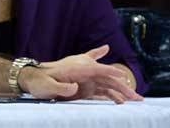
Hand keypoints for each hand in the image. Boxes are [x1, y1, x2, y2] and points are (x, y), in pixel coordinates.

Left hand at [24, 45, 143, 102]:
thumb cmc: (38, 82)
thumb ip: (61, 86)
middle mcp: (84, 71)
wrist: (32, 80)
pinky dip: (112, 94)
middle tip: (137, 98)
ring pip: (107, 85)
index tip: (123, 77)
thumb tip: (75, 87)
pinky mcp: (84, 88)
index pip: (97, 68)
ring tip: (134, 101)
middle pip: (107, 78)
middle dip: (123, 87)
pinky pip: (102, 90)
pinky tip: (121, 100)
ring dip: (121, 92)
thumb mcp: (46, 85)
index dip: (110, 72)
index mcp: (76, 67)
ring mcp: (85, 80)